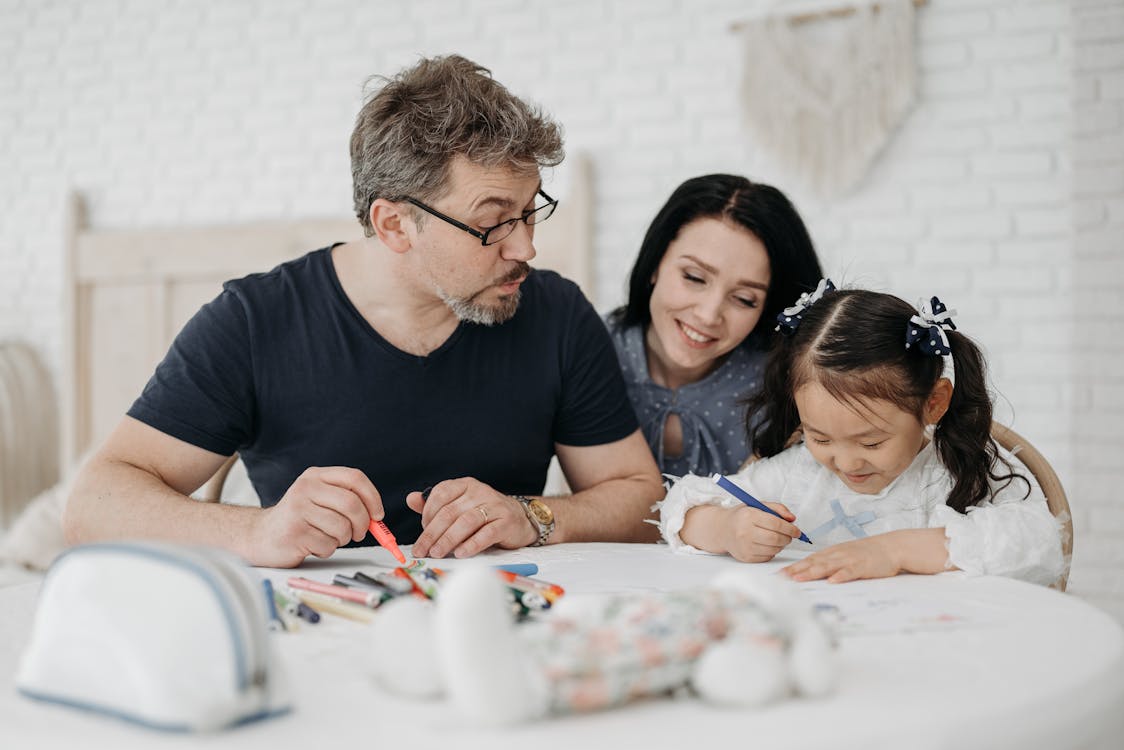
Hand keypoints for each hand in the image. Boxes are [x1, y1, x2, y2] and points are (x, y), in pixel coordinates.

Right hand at [249, 466, 382, 567]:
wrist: (261, 535)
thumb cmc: (299, 519)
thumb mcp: (320, 498)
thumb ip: (347, 501)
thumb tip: (377, 517)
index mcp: (316, 476)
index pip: (355, 478)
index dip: (373, 497)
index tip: (378, 515)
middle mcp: (306, 488)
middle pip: (352, 504)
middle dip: (362, 524)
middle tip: (358, 533)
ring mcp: (298, 509)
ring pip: (342, 528)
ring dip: (343, 539)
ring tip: (328, 537)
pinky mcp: (294, 532)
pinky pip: (328, 545)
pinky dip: (327, 549)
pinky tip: (313, 544)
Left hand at [406, 478, 536, 557]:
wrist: (520, 518)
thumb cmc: (484, 514)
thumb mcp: (460, 505)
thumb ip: (435, 503)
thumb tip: (411, 499)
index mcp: (465, 485)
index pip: (440, 494)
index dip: (427, 514)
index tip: (422, 532)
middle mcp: (480, 491)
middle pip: (450, 512)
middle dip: (432, 533)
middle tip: (422, 550)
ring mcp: (495, 505)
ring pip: (466, 522)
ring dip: (448, 540)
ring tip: (436, 553)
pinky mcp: (507, 521)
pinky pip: (486, 533)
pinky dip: (471, 545)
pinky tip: (460, 554)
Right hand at [723, 503, 803, 562]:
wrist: (722, 529)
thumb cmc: (742, 517)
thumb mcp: (757, 505)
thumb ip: (777, 508)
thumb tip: (792, 519)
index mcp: (748, 516)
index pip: (776, 523)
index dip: (790, 528)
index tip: (797, 531)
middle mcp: (744, 532)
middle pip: (776, 538)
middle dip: (788, 538)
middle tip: (790, 536)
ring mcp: (744, 546)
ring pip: (774, 549)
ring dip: (781, 545)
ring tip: (778, 538)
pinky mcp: (746, 557)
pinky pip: (768, 557)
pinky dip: (773, 551)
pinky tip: (768, 544)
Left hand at [781, 534, 902, 582]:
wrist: (890, 547)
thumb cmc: (866, 553)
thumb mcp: (844, 556)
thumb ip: (828, 563)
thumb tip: (811, 573)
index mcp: (831, 553)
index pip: (808, 561)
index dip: (792, 568)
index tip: (778, 575)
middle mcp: (837, 555)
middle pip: (812, 563)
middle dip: (795, 571)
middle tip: (780, 579)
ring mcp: (849, 560)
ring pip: (827, 566)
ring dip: (811, 572)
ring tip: (798, 579)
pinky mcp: (863, 566)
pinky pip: (850, 571)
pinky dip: (841, 576)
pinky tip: (832, 581)